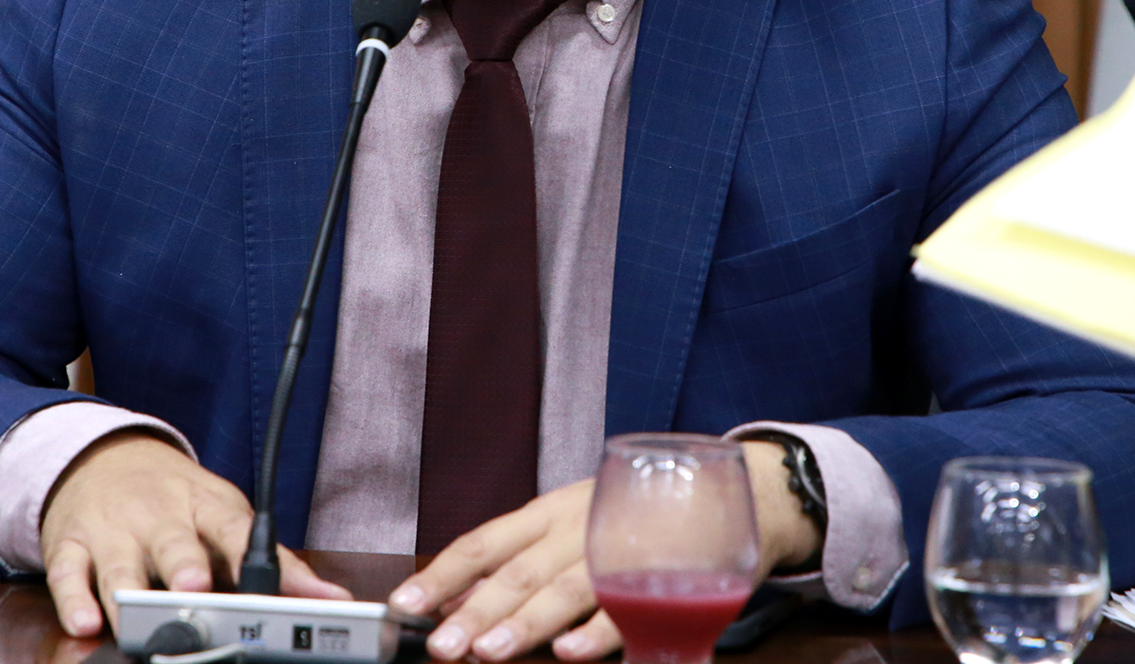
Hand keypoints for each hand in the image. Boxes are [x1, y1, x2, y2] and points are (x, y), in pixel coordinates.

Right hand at [39, 433, 347, 637]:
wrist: (105, 455)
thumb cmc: (178, 500)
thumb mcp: (228, 517)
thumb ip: (277, 563)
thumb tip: (335, 602)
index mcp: (207, 507)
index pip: (233, 527)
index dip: (246, 553)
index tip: (260, 580)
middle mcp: (160, 515)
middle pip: (174, 541)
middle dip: (184, 564)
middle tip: (194, 587)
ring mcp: (114, 529)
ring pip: (120, 561)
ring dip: (129, 589)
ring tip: (136, 614)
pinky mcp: (72, 544)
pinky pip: (68, 571)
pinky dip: (74, 597)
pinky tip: (84, 621)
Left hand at [387, 441, 818, 662]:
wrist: (730, 488)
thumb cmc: (633, 512)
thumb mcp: (572, 521)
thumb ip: (520, 558)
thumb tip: (455, 595)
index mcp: (550, 511)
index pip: (485, 542)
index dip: (443, 573)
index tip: (404, 604)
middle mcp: (578, 527)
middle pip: (519, 570)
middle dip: (476, 610)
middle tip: (440, 644)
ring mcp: (621, 553)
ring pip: (566, 590)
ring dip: (525, 624)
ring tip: (488, 652)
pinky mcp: (662, 580)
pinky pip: (625, 611)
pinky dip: (597, 633)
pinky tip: (570, 652)